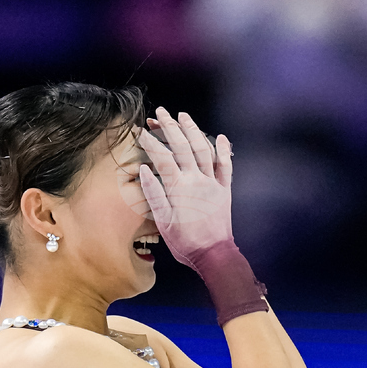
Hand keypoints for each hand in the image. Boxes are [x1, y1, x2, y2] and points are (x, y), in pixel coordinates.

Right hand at [137, 108, 234, 268]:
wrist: (214, 255)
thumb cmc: (185, 242)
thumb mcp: (162, 221)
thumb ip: (154, 194)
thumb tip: (144, 170)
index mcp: (178, 188)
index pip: (162, 157)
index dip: (150, 142)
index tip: (140, 131)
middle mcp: (196, 180)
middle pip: (182, 146)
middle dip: (170, 127)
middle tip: (160, 112)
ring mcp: (212, 183)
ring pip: (203, 149)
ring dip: (193, 130)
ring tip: (183, 116)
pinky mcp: (224, 190)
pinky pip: (226, 166)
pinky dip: (224, 150)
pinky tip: (220, 137)